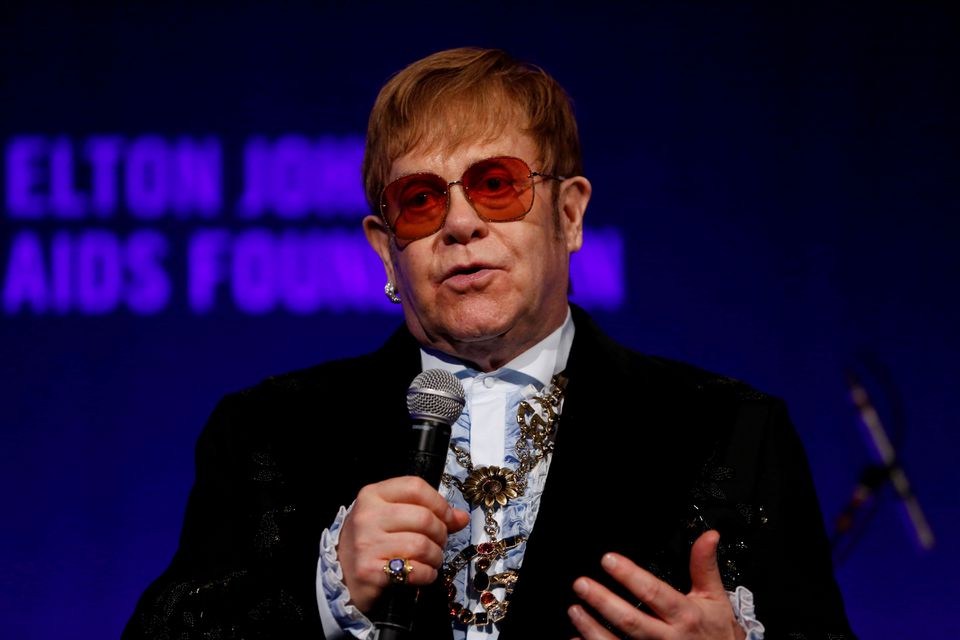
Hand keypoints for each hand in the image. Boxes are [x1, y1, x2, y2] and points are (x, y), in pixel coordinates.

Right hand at [337, 476, 469, 612]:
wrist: (340, 576)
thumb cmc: (370, 542)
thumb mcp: (391, 518)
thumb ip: (425, 511)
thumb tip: (460, 517)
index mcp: (372, 495)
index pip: (415, 487)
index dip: (439, 503)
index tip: (448, 517)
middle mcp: (367, 516)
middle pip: (423, 517)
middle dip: (441, 533)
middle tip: (439, 543)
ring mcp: (366, 543)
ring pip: (421, 545)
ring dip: (435, 556)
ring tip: (431, 559)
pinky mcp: (370, 571)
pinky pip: (414, 570)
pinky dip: (427, 574)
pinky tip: (423, 573)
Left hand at [568, 530, 744, 639]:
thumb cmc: (716, 633)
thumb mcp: (715, 598)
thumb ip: (704, 566)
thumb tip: (707, 535)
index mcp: (685, 615)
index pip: (654, 593)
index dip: (630, 576)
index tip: (609, 560)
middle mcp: (669, 637)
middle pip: (631, 620)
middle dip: (604, 602)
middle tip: (582, 584)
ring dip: (593, 628)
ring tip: (575, 610)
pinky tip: (576, 638)